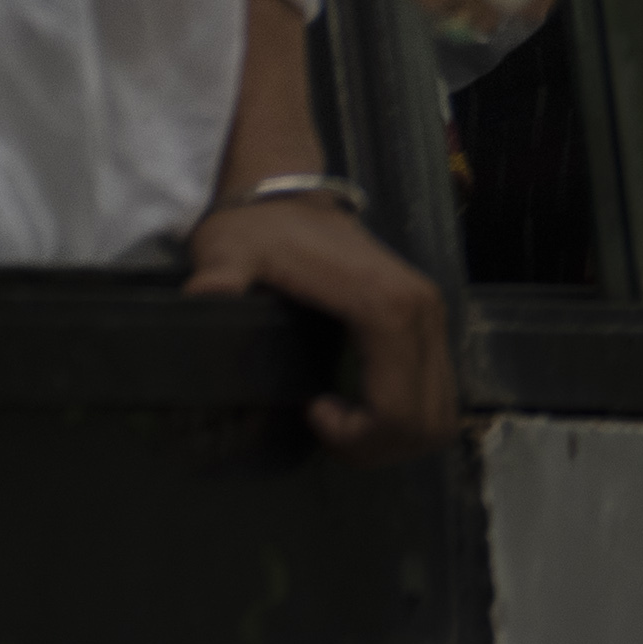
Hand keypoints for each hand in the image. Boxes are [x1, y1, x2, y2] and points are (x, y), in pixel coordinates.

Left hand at [185, 188, 456, 461]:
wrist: (290, 196)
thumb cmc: (260, 231)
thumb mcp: (230, 251)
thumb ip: (220, 275)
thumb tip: (204, 297)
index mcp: (386, 303)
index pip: (398, 408)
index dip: (356, 435)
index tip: (310, 412)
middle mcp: (424, 311)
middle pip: (424, 421)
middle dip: (373, 446)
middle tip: (324, 428)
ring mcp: (434, 318)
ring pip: (438, 416)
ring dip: (391, 439)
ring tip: (341, 422)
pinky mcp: (432, 324)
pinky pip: (438, 398)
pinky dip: (402, 419)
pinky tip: (357, 406)